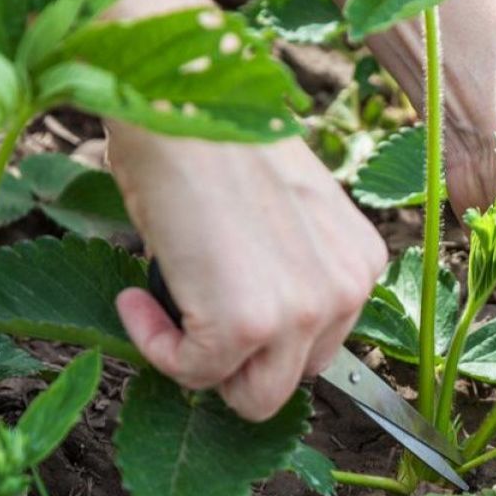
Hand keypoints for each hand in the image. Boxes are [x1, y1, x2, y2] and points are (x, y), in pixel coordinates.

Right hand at [109, 125, 386, 420]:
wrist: (183, 98)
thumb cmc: (217, 139)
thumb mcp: (280, 214)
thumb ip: (287, 269)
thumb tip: (248, 326)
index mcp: (360, 262)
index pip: (321, 344)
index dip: (266, 338)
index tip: (219, 308)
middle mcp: (346, 290)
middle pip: (295, 377)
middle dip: (242, 359)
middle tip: (192, 313)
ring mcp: (303, 310)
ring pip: (255, 396)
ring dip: (202, 363)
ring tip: (163, 303)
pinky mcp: (249, 323)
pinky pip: (195, 375)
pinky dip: (156, 347)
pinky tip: (135, 299)